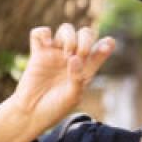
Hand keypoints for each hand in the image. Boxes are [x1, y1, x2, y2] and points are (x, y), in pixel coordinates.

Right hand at [0, 24, 115, 141]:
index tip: (108, 43)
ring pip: (65, 29)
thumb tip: (74, 58)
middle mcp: (71, 59)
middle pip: (84, 34)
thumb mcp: (72, 97)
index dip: (105, 45)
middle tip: (80, 54)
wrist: (32, 113)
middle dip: (85, 39)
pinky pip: (39, 33)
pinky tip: (47, 44)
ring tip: (65, 53)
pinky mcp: (38, 53)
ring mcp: (55, 54)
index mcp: (85, 70)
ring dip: (69, 36)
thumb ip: (78, 78)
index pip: (99, 51)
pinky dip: (43, 32)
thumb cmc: (54, 108)